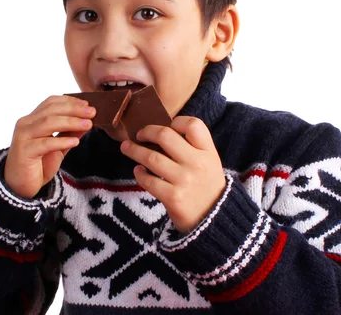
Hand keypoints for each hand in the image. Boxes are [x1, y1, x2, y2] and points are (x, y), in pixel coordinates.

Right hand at [4, 95, 94, 198]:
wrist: (19, 186)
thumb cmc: (38, 164)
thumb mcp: (58, 147)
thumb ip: (69, 133)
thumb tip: (87, 121)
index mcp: (32, 119)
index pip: (51, 102)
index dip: (70, 101)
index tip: (87, 104)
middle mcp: (25, 124)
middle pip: (51, 110)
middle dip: (74, 109)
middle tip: (92, 112)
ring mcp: (23, 137)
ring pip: (48, 123)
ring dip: (71, 122)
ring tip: (88, 124)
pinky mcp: (24, 152)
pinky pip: (45, 143)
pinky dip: (62, 141)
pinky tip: (75, 141)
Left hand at [120, 116, 225, 233]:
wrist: (214, 220)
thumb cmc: (206, 187)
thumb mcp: (209, 163)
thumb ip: (192, 148)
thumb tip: (160, 132)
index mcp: (208, 152)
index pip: (193, 125)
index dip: (177, 121)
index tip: (167, 125)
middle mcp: (197, 163)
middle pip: (166, 136)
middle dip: (147, 132)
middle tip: (139, 134)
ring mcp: (184, 180)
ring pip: (151, 157)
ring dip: (134, 150)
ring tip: (126, 148)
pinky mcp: (173, 197)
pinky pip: (148, 180)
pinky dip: (139, 173)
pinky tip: (138, 171)